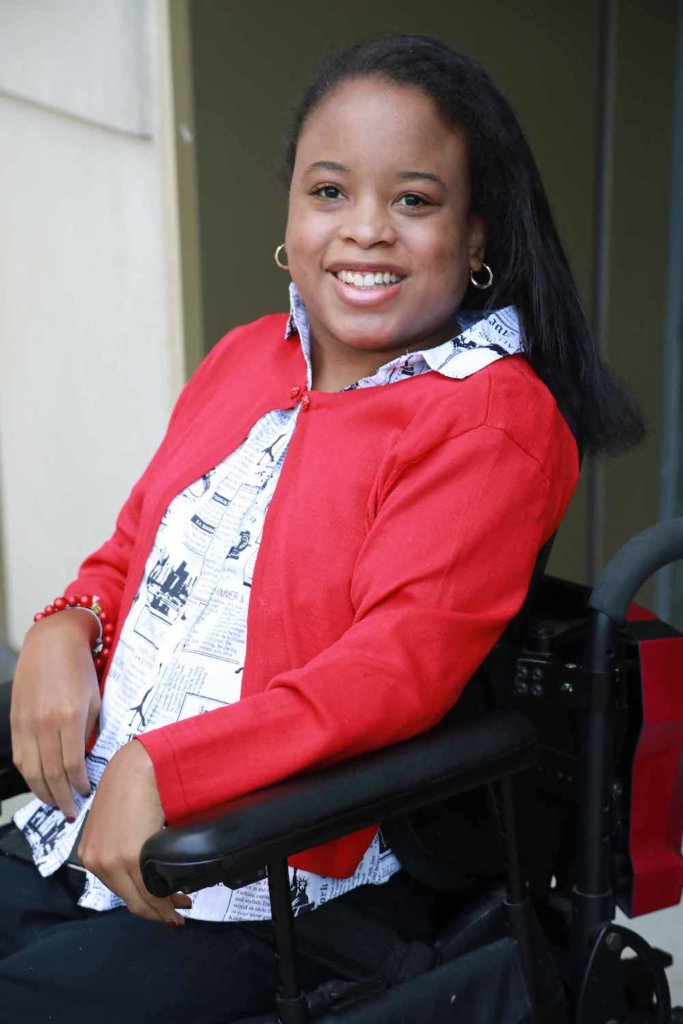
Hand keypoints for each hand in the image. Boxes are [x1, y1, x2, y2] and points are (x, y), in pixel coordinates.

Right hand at [11, 612, 100, 818]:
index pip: (73, 764)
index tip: (87, 794)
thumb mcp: (95, 700)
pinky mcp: (15, 721)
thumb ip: (90, 732)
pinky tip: (40, 784)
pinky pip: (20, 757)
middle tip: (71, 812)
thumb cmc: (80, 669)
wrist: (52, 642)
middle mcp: (44, 723)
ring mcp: (26, 723)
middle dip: (62, 798)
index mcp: (69, 717)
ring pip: (31, 770)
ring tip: (56, 805)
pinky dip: (29, 776)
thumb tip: (87, 762)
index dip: (80, 785)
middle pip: (50, 773)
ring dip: (43, 792)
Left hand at [78, 739, 191, 925]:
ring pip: (141, 898)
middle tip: (177, 913)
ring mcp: (111, 861)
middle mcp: (96, 862)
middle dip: (156, 911)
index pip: (118, 890)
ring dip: (164, 907)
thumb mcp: (121, 821)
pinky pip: (151, 887)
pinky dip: (167, 896)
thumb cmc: (133, 785)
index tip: (163, 908)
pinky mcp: (129, 856)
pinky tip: (180, 896)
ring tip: (183, 904)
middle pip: (130, 900)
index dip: (143, 903)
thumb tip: (146, 866)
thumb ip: (126, 845)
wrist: (139, 765)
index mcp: (91, 854)